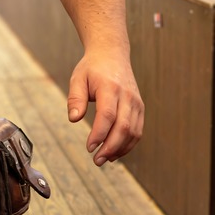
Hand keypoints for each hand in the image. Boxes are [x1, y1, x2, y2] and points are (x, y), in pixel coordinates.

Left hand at [66, 50, 143, 166]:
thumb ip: (75, 99)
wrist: (112, 54)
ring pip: (134, 132)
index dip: (99, 134)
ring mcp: (136, 102)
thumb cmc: (92, 68)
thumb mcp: (77, 79)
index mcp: (110, 88)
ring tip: (104, 159)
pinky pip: (138, 130)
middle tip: (96, 160)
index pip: (107, 115)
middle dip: (110, 147)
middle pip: (123, 127)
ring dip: (120, 149)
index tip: (89, 147)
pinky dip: (128, 144)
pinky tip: (114, 152)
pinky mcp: (140, 108)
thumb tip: (74, 119)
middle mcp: (127, 96)